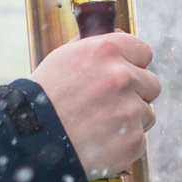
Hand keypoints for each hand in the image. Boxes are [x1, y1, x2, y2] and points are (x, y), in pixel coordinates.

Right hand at [28, 31, 159, 176]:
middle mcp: (122, 77)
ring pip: (146, 114)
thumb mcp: (63, 58)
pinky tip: (101, 144)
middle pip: (151, 84)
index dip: (134, 65)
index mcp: (107, 51)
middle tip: (110, 106)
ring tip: (100, 127)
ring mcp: (130, 109)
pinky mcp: (132, 140)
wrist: (31, 140)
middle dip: (135, 95)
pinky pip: (139, 140)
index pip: (143, 52)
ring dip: (130, 120)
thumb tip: (117, 36)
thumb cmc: (42, 98)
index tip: (124, 75)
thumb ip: (94, 47)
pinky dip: (123, 145)